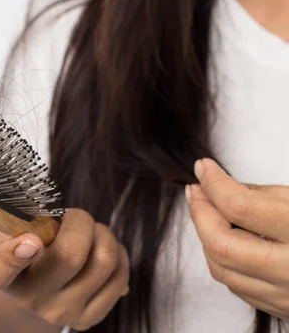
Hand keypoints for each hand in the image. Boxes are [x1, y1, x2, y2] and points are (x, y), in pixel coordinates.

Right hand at [0, 209, 129, 330]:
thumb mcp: (0, 224)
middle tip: (72, 216)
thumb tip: (34, 201)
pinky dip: (117, 251)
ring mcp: (61, 312)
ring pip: (104, 261)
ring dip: (102, 233)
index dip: (15, 254)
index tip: (32, 241)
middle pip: (72, 254)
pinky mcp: (89, 317)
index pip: (0, 269)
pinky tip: (99, 248)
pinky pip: (120, 275)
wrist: (27, 281)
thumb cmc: (15, 240)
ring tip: (88, 231)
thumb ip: (8, 209)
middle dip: (81, 221)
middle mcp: (28, 298)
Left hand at [187, 158, 288, 319]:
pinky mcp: (283, 309)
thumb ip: (263, 195)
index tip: (203, 167)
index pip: (240, 207)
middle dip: (200, 213)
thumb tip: (219, 187)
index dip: (214, 183)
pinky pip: (236, 286)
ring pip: (222, 269)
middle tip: (196, 190)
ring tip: (205, 209)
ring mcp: (287, 295)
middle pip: (221, 244)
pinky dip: (221, 259)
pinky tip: (222, 237)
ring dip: (205, 236)